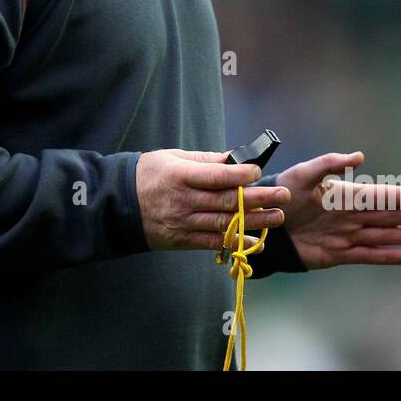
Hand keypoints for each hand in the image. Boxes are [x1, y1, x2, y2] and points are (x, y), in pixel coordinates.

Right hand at [136, 149, 291, 250]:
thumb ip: (205, 160)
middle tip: (282, 195)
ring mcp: (182, 223)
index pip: (214, 176)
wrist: (118, 204)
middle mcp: (182, 201)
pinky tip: (257, 240)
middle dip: (257, 198)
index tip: (258, 172)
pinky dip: (236, 242)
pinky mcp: (182, 241)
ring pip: (224, 223)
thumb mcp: (172, 158)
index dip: (239, 175)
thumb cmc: (148, 174)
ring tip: (278, 217)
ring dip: (254, 221)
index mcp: (178, 176)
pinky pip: (213, 242)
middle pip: (225, 201)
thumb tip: (235, 158)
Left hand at [273, 151, 400, 269]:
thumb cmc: (280, 194)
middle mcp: (350, 215)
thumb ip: (328, 164)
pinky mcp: (337, 254)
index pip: (379, 196)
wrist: (262, 224)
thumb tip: (359, 156)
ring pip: (382, 236)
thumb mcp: (302, 174)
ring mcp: (345, 235)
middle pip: (388, 216)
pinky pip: (366, 256)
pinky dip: (385, 257)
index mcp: (344, 194)